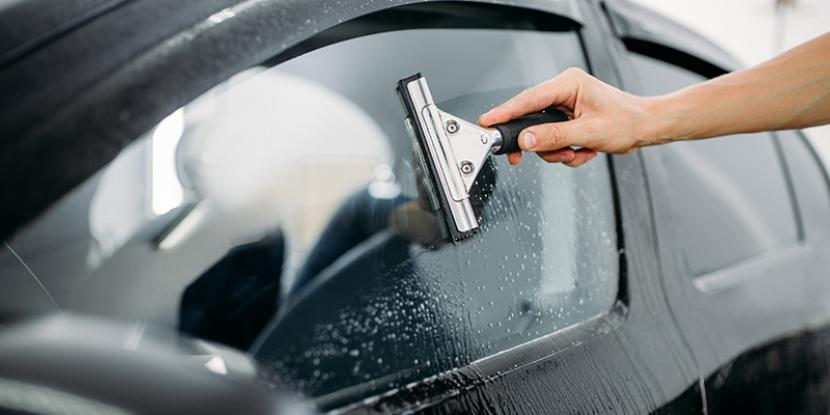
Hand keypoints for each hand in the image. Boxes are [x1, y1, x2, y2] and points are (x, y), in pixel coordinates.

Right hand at [479, 68, 656, 166]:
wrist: (646, 128)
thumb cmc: (627, 121)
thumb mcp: (588, 132)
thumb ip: (553, 136)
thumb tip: (526, 140)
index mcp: (567, 84)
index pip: (528, 99)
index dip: (505, 112)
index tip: (487, 122)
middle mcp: (563, 92)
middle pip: (531, 120)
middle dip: (538, 143)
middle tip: (521, 158)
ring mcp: (565, 107)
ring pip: (541, 135)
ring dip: (557, 151)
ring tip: (577, 153)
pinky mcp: (567, 120)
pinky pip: (553, 140)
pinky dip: (566, 152)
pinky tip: (583, 151)